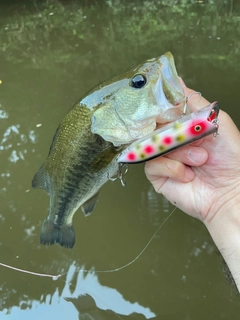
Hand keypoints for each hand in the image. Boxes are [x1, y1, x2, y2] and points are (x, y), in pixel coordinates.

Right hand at [145, 86, 239, 223]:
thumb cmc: (231, 159)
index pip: (163, 111)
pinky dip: (172, 167)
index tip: (162, 106)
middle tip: (187, 136)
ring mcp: (164, 157)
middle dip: (172, 131)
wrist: (231, 191)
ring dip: (179, 152)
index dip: (160, 107)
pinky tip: (187, 173)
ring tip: (199, 160)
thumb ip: (195, 102)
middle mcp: (172, 140)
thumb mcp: (216, 121)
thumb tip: (178, 83)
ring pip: (153, 143)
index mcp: (184, 127)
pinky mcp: (158, 174)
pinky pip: (152, 163)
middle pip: (154, 125)